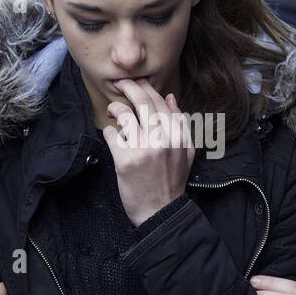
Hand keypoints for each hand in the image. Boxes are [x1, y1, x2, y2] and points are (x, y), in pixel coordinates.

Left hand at [102, 78, 194, 226]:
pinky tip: (113, 136)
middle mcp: (162, 140)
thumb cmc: (171, 181)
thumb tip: (170, 97)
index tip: (137, 82)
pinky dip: (110, 132)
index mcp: (178, 136)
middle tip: (120, 83)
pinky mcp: (125, 161)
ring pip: (125, 115)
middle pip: (142, 102)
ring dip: (116, 109)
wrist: (160, 211)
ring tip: (113, 111)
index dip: (146, 88)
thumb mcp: (185, 151)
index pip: (160, 102)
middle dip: (128, 87)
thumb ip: (180, 124)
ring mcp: (143, 150)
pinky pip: (112, 135)